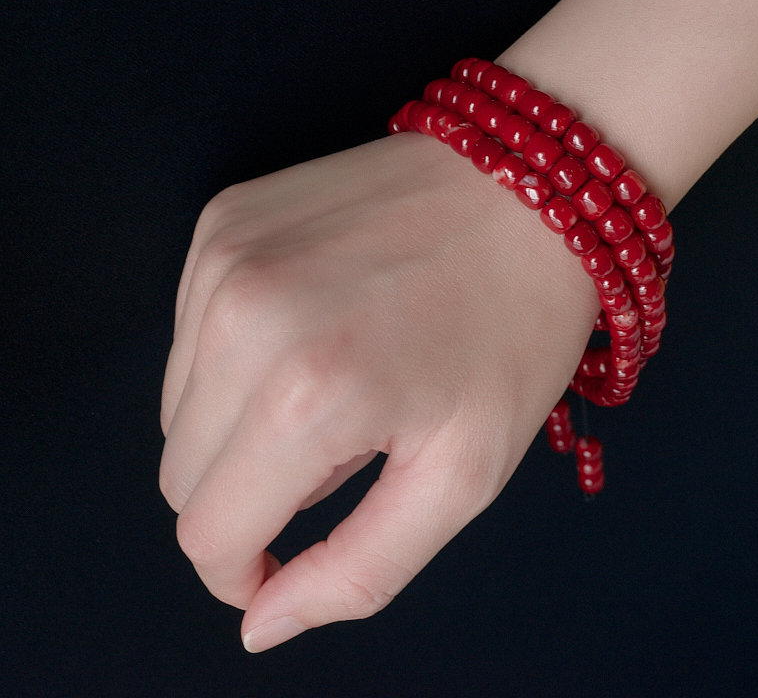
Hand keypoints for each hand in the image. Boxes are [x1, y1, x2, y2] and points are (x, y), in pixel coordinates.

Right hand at [159, 132, 598, 650]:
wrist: (527, 189)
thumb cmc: (512, 329)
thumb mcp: (461, 476)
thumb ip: (359, 569)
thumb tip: (262, 619)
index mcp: (306, 395)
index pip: (207, 531)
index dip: (242, 568)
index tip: (279, 563)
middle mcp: (242, 317)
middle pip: (181, 470)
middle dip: (250, 491)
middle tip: (342, 448)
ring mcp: (224, 257)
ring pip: (180, 403)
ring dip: (242, 421)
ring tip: (334, 380)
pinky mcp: (223, 220)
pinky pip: (192, 332)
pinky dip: (238, 356)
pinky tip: (313, 327)